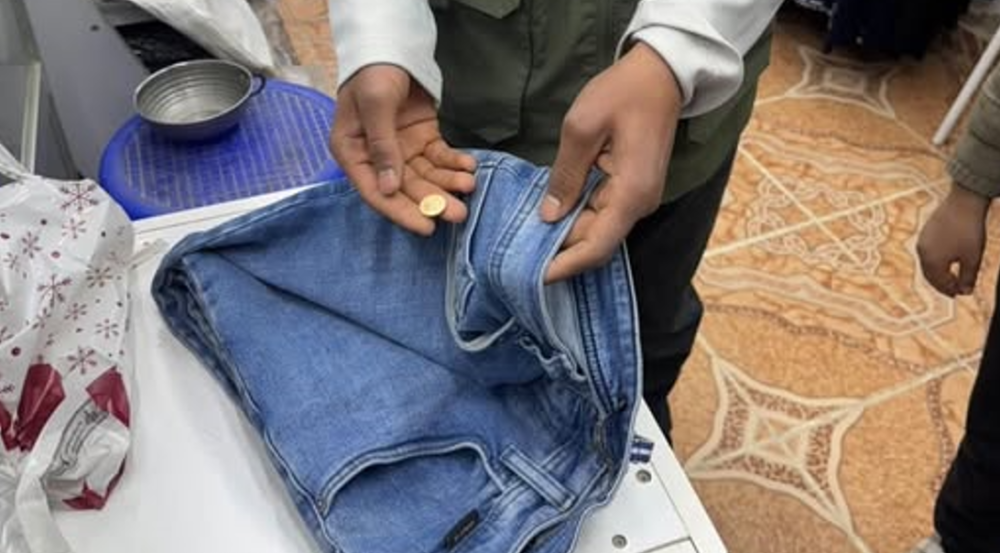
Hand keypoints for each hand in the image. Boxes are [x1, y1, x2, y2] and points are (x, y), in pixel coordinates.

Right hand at [330, 65, 476, 235]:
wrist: (391, 47)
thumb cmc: (374, 73)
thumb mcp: (375, 104)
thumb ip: (383, 146)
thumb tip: (389, 189)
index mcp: (352, 152)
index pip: (375, 191)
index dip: (401, 211)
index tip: (426, 227)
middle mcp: (375, 157)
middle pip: (405, 189)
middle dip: (432, 201)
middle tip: (458, 213)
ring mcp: (400, 150)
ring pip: (426, 176)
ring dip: (447, 184)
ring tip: (468, 186)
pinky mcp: (421, 140)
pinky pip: (438, 158)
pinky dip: (454, 164)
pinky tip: (468, 167)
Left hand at [540, 42, 682, 282]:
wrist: (661, 74)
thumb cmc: (622, 93)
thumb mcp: (581, 129)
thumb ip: (565, 175)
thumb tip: (548, 216)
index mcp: (631, 194)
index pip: (597, 246)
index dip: (566, 265)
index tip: (535, 277)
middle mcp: (639, 204)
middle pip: (596, 241)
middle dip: (560, 252)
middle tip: (517, 258)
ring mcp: (638, 198)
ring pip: (598, 229)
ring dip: (566, 236)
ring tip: (527, 241)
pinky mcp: (633, 189)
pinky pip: (602, 213)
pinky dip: (577, 218)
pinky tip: (549, 217)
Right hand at [917, 184, 990, 296]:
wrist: (964, 202)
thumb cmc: (969, 231)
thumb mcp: (973, 258)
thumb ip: (968, 278)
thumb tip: (965, 292)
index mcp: (932, 262)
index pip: (940, 283)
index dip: (951, 290)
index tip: (961, 293)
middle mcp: (922, 253)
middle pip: (930, 275)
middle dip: (942, 284)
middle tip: (953, 289)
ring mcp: (922, 241)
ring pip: (928, 264)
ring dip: (938, 272)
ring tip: (950, 275)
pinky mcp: (925, 231)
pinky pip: (928, 252)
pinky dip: (936, 260)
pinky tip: (946, 258)